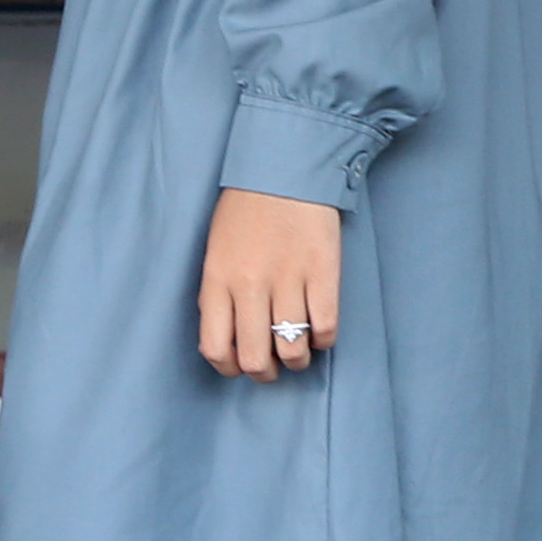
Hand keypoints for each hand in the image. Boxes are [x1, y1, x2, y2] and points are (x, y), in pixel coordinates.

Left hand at [198, 189, 339, 379]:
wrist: (285, 166)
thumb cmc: (246, 209)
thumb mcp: (216, 251)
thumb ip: (218, 293)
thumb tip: (231, 338)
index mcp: (217, 280)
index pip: (217, 348)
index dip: (230, 369)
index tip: (241, 366)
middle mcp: (250, 285)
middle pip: (257, 359)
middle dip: (266, 374)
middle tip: (274, 366)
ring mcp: (289, 279)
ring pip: (293, 349)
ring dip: (297, 359)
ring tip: (299, 350)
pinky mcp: (323, 272)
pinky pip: (325, 327)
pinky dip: (324, 339)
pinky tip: (320, 330)